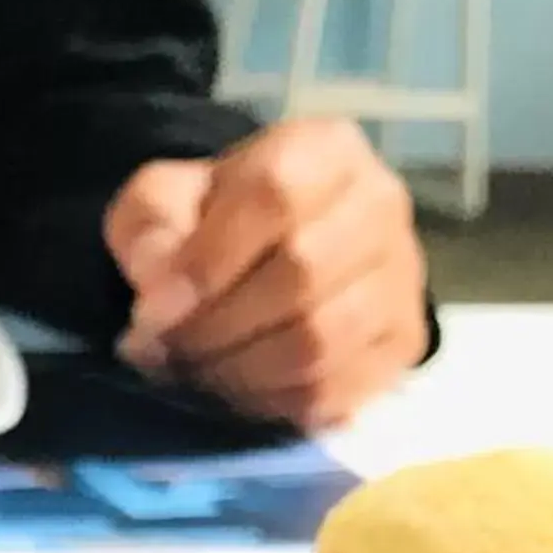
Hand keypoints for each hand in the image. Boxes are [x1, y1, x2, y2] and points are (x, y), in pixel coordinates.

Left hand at [104, 119, 427, 429]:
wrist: (274, 255)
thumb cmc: (214, 222)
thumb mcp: (164, 202)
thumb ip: (151, 225)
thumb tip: (157, 278)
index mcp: (323, 149)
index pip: (275, 194)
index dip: (207, 260)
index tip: (153, 310)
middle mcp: (379, 203)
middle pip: (301, 274)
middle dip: (215, 327)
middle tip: (163, 352)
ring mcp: (401, 274)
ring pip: (320, 340)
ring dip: (239, 372)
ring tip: (192, 373)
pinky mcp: (401, 340)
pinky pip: (336, 389)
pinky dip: (271, 403)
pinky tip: (234, 393)